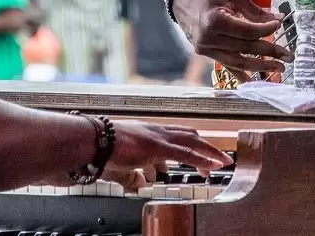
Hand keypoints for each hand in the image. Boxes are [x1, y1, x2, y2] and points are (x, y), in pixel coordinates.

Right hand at [102, 120, 229, 191]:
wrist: (92, 142)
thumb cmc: (101, 152)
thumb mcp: (120, 167)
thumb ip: (131, 176)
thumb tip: (140, 183)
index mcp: (148, 134)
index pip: (176, 136)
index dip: (191, 145)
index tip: (201, 154)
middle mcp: (156, 131)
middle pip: (189, 135)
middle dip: (205, 147)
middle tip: (218, 158)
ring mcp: (158, 137)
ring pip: (192, 141)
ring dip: (209, 152)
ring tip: (223, 162)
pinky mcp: (157, 146)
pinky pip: (186, 153)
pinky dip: (202, 159)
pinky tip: (212, 166)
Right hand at [170, 0, 290, 76]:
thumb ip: (254, 9)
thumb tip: (278, 18)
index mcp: (214, 21)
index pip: (247, 31)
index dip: (266, 29)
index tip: (279, 24)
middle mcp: (209, 38)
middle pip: (245, 47)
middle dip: (269, 52)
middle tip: (288, 57)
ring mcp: (206, 49)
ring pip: (237, 61)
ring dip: (259, 66)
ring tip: (277, 68)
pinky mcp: (206, 54)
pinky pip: (226, 65)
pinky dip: (239, 73)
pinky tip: (253, 79)